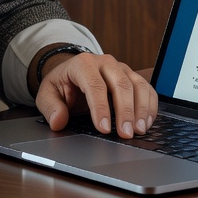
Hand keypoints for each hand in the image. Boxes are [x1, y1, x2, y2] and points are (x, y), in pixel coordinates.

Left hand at [35, 52, 157, 138]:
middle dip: (125, 111)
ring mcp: (121, 68)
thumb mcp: (47, 93)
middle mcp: (105, 62)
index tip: (104, 129)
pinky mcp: (132, 76)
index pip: (94, 85)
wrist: (72, 72)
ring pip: (137, 85)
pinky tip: (146, 123)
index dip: (101, 108)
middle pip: (120, 84)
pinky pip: (147, 88)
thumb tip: (58, 121)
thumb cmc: (62, 84)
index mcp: (83, 64)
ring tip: (139, 130)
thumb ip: (51, 107)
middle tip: (125, 134)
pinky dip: (150, 106)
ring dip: (141, 109)